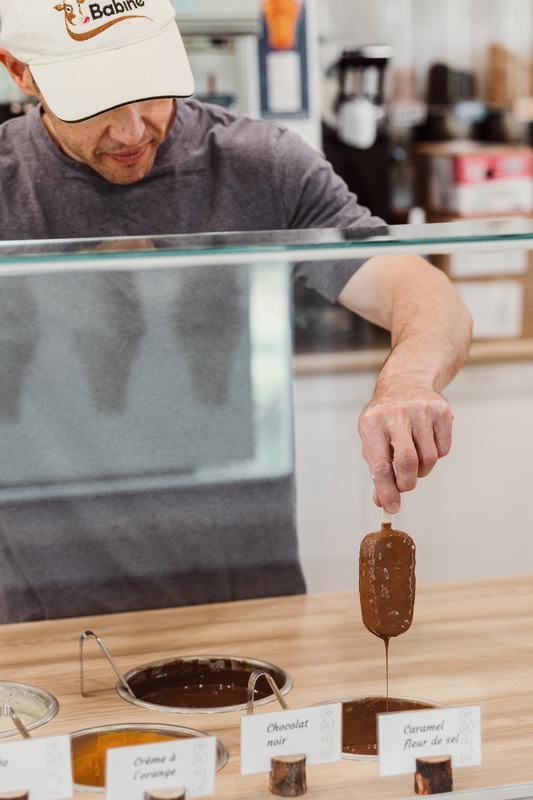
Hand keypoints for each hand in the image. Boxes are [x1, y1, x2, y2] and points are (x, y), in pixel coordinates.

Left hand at [358, 379, 452, 513]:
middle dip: (407, 483)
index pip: (379, 465)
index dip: (386, 490)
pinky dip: (437, 455)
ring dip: (423, 470)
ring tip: (415, 458)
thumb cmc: (385, 420)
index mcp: (372, 423)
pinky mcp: (442, 410)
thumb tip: (383, 502)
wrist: (405, 383)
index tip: (391, 507)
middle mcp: (396, 414)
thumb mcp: (373, 440)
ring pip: (429, 459)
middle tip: (405, 485)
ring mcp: (420, 410)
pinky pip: (444, 449)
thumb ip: (377, 471)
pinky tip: (426, 442)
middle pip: (407, 463)